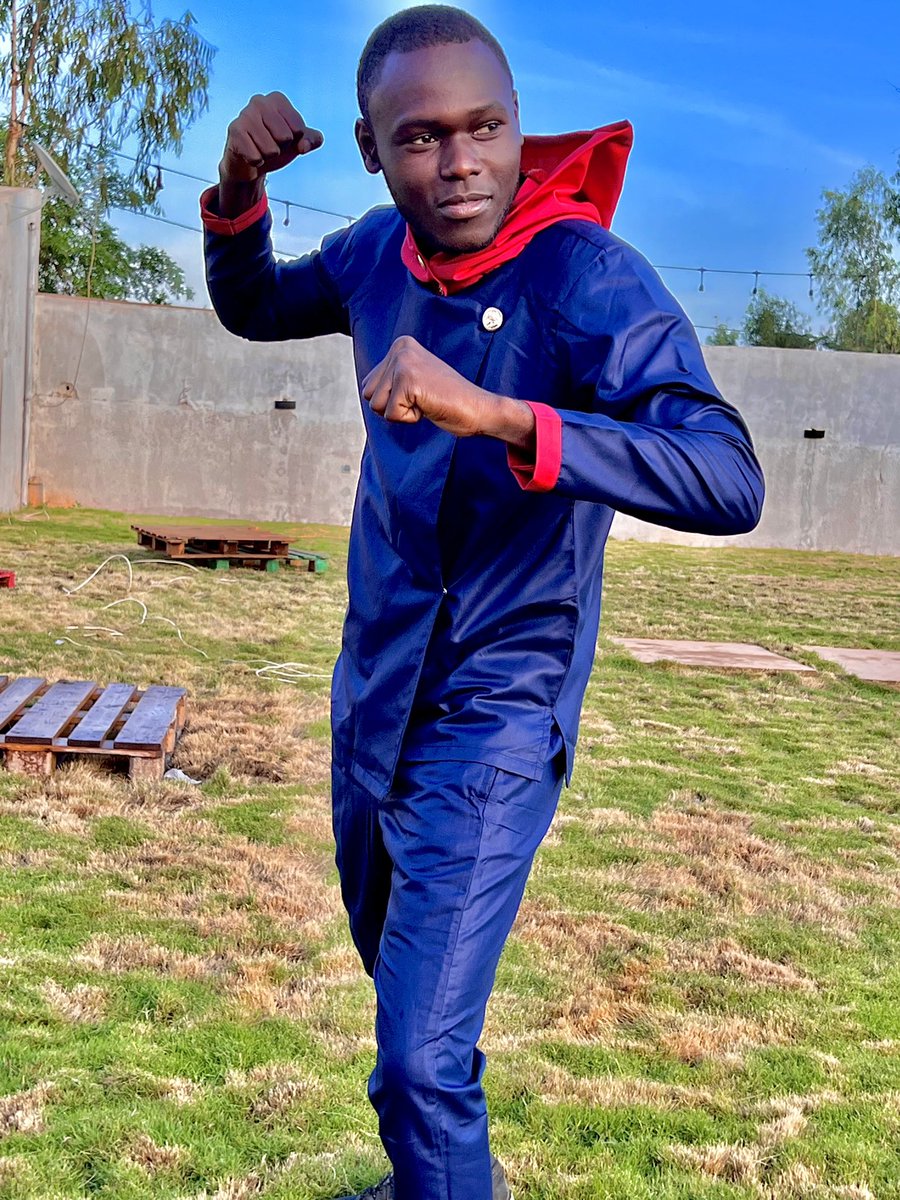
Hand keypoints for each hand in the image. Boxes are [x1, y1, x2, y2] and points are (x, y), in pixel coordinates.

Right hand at [218, 92, 322, 216]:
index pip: (299, 129)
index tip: (284, 137)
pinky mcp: (234, 131)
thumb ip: (313, 140)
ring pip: (271, 149)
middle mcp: (260, 101)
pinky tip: (250, 154)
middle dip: (281, 148)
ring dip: (268, 156)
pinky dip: (256, 162)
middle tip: (270, 144)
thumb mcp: (299, 142)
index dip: (295, 140)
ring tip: (260, 149)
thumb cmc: (276, 145)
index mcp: (278, 99)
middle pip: (285, 138)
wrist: (251, 162)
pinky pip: (256, 157)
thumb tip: (304, 146)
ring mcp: (245, 114)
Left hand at [362, 336, 535, 448]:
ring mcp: (404, 363)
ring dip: (401, 412)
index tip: (420, 392)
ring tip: (425, 401)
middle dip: (392, 406)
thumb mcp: (414, 379)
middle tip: (422, 398)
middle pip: (369, 394)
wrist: (477, 408)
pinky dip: (409, 418)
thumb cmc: (447, 399)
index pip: (370, 385)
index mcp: (400, 345)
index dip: (393, 398)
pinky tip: (428, 406)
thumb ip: (390, 379)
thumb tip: (366, 390)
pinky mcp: (408, 381)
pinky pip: (391, 415)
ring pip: (376, 406)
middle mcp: (400, 349)